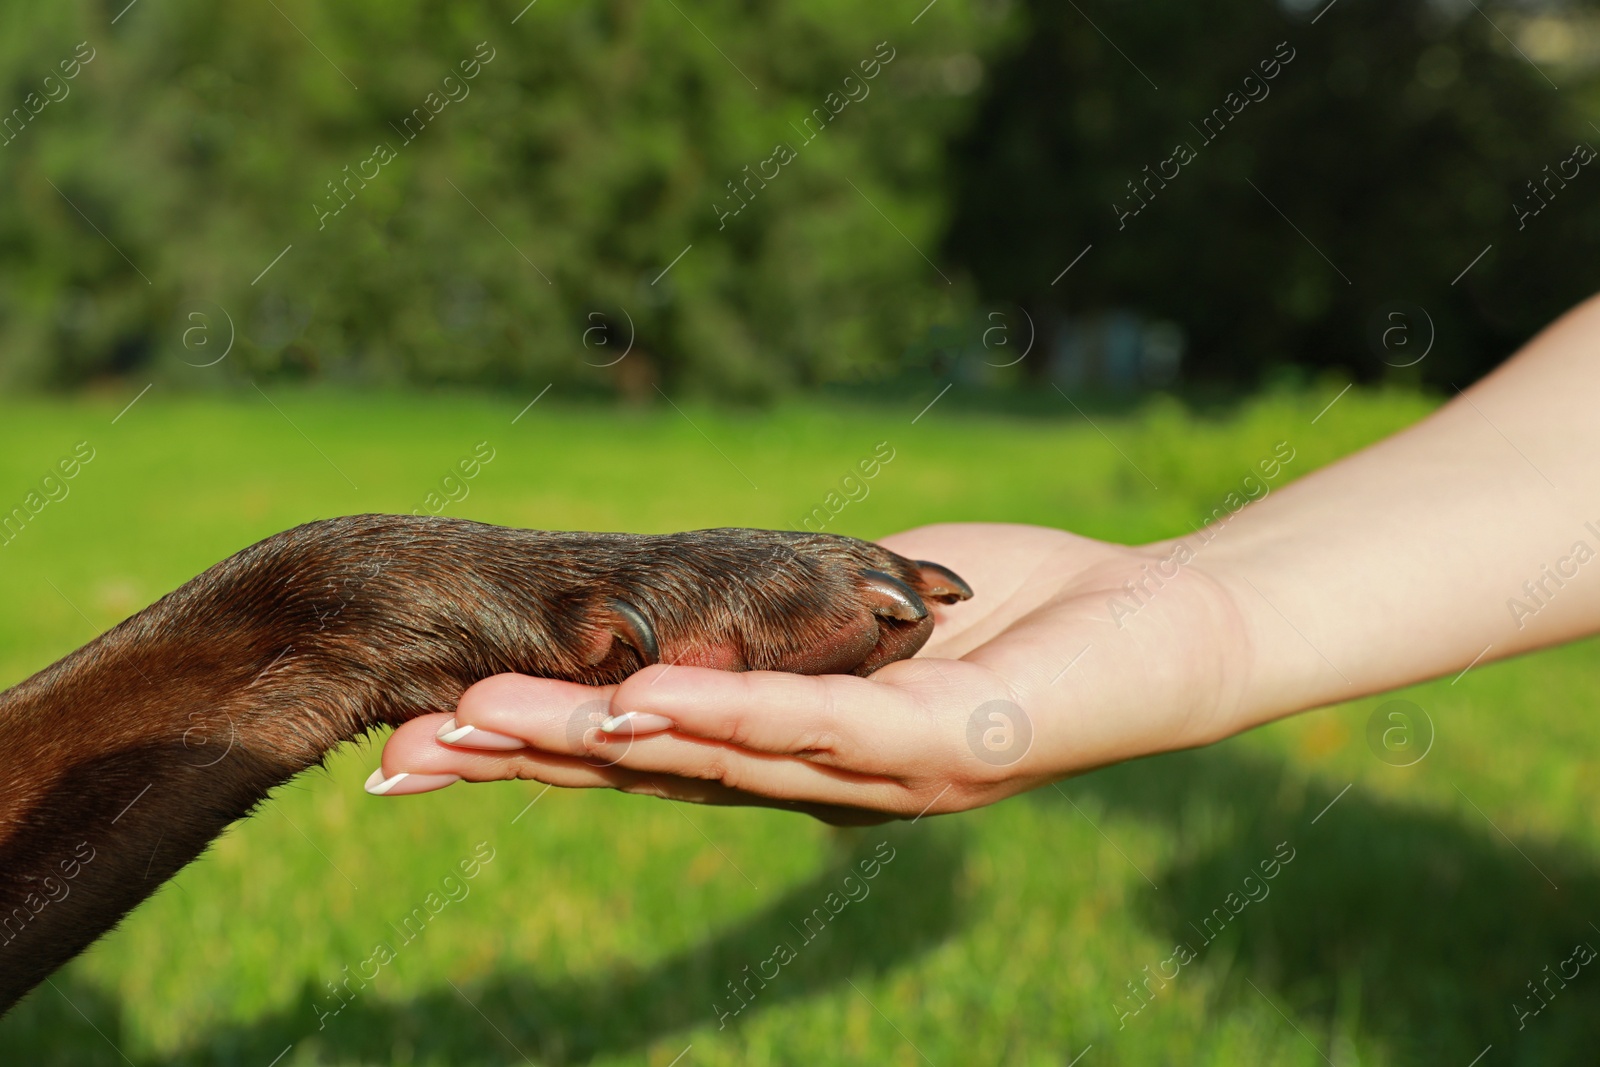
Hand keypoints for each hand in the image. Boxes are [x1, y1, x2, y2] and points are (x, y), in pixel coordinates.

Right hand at [373, 523, 1257, 821]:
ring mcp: (881, 774)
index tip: (419, 734)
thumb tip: (675, 632)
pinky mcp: (945, 744)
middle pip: (650, 775)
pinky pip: (821, 725)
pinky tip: (641, 702)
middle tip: (399, 758)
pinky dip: (728, 711)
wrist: (1165, 633)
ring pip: (715, 758)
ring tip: (481, 726)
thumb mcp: (862, 615)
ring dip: (593, 743)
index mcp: (797, 750)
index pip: (644, 752)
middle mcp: (823, 782)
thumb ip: (776, 636)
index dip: (533, 751)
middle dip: (522, 767)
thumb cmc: (1013, 616)